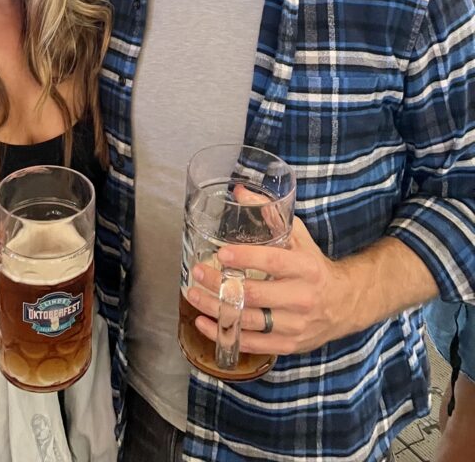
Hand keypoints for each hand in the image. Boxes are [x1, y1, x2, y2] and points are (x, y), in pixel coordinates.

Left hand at [188, 218, 353, 357]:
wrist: (345, 304)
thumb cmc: (314, 267)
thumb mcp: (298, 237)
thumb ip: (270, 215)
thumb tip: (239, 192)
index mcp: (306, 268)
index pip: (273, 262)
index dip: (246, 258)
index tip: (221, 253)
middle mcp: (302, 298)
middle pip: (256, 295)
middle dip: (221, 285)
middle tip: (198, 272)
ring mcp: (296, 325)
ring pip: (250, 322)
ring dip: (217, 310)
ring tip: (193, 295)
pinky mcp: (289, 345)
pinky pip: (253, 344)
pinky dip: (226, 335)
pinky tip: (204, 323)